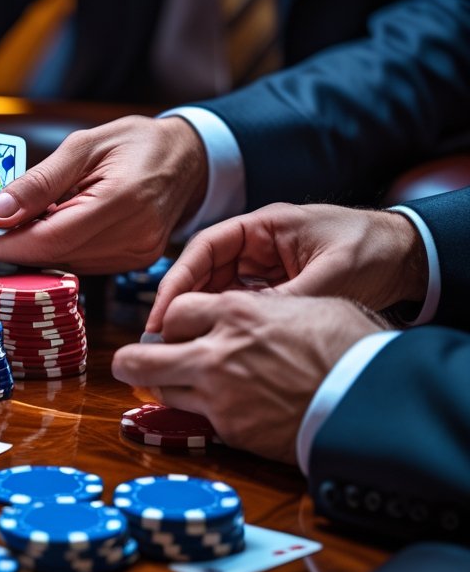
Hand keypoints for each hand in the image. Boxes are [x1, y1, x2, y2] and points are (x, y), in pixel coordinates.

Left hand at [0, 116, 207, 272]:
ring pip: (64, 262)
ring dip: (30, 247)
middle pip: (53, 255)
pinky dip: (55, 247)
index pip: (49, 238)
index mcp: (122, 201)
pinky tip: (44, 227)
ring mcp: (136, 255)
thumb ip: (39, 181)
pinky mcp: (134, 262)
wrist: (188, 158)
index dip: (4, 242)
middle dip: (9, 245)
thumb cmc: (137, 142)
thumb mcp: (84, 145)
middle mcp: (133, 237)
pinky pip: (81, 261)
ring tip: (6, 224)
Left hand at [112, 292, 387, 462]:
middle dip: (132, 360)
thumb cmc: (352, 346)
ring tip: (176, 387)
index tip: (179, 329)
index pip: (174, 312)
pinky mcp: (230, 431)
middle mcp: (216, 353)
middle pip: (141, 357)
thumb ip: (265, 308)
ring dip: (165, 389)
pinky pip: (198, 420)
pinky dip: (203, 415)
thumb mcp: (308, 305)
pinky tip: (220, 410)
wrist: (371, 400)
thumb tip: (252, 309)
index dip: (174, 322)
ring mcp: (218, 396)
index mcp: (236, 313)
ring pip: (161, 393)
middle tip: (132, 363)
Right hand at [145, 203, 427, 332]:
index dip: (178, 278)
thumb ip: (288, 298)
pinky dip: (225, 323)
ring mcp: (266, 266)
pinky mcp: (275, 286)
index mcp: (264, 226)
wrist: (409, 256)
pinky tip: (215, 345)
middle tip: (161, 336)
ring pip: (218, 290)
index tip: (163, 311)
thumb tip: (245, 327)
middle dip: (181, 301)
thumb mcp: (330, 275)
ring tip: (181, 345)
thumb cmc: (373, 250)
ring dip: (199, 314)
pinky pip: (240, 304)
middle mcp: (258, 244)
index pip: (205, 248)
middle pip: (204, 271)